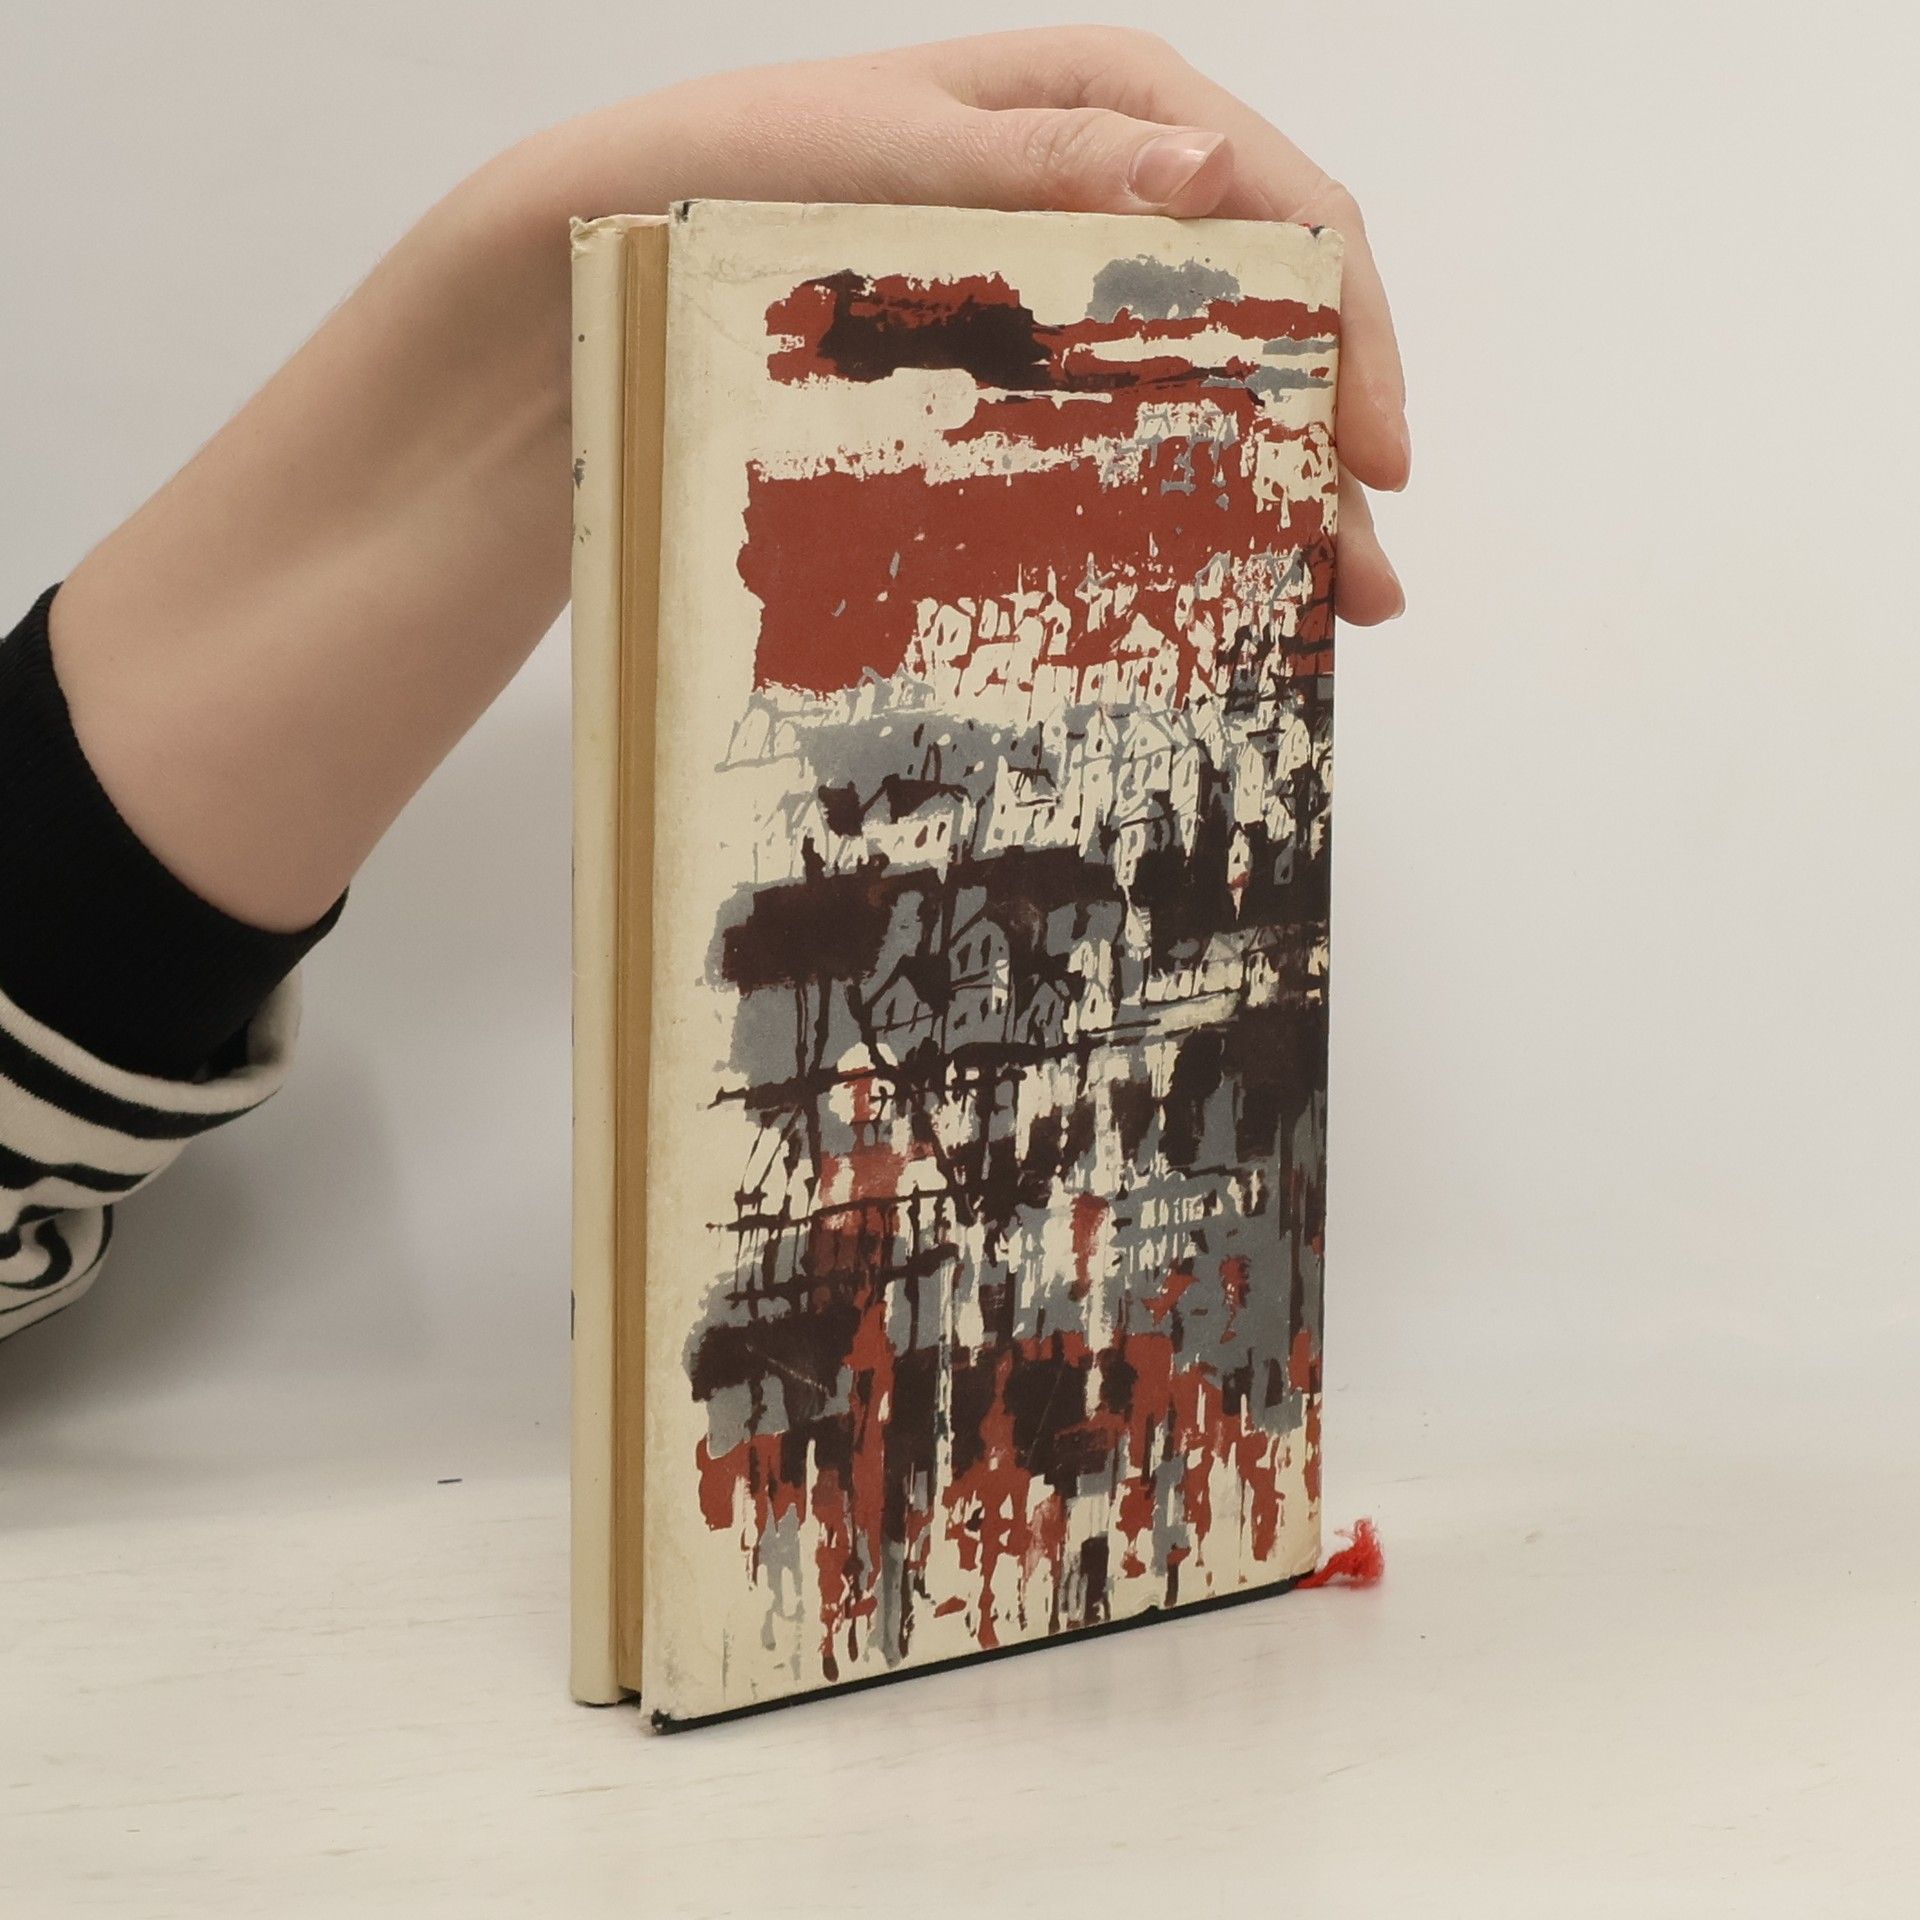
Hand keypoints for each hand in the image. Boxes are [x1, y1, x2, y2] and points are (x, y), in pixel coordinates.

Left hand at [513, 25, 1407, 622]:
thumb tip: (1206, 171)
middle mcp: (1083, 207)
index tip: (1376, 445)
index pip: (1272, 204)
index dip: (1345, 321)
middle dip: (1327, 441)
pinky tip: (1199, 582)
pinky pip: (1104, 446)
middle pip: (1255, 319)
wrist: (569, 298)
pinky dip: (1163, 512)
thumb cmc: (699, 193)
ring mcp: (1038, 306)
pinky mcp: (988, 389)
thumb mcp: (865, 153)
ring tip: (1316, 610)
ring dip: (1266, 499)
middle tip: (1367, 574)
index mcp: (1086, 110)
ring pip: (1192, 397)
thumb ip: (1028, 157)